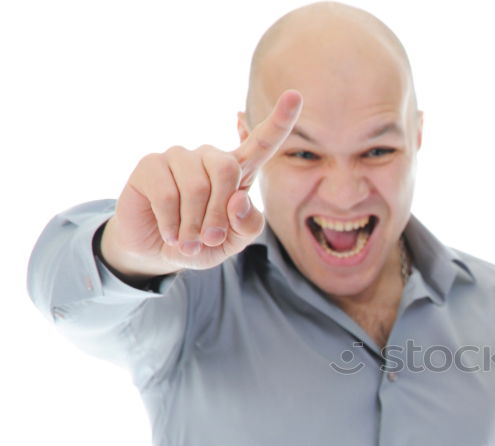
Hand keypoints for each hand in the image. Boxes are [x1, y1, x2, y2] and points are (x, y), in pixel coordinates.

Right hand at [100, 90, 302, 280]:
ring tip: (188, 241)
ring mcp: (180, 157)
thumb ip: (248, 225)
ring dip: (194, 225)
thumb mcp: (234, 242)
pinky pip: (168, 196)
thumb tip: (238, 199)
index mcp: (239, 171)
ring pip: (197, 187)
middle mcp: (210, 157)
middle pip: (227, 169)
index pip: (262, 142)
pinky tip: (170, 233)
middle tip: (210, 239)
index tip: (295, 96)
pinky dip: (172, 225)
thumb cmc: (203, 243)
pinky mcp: (151, 164)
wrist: (159, 252)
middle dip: (219, 214)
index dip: (280, 121)